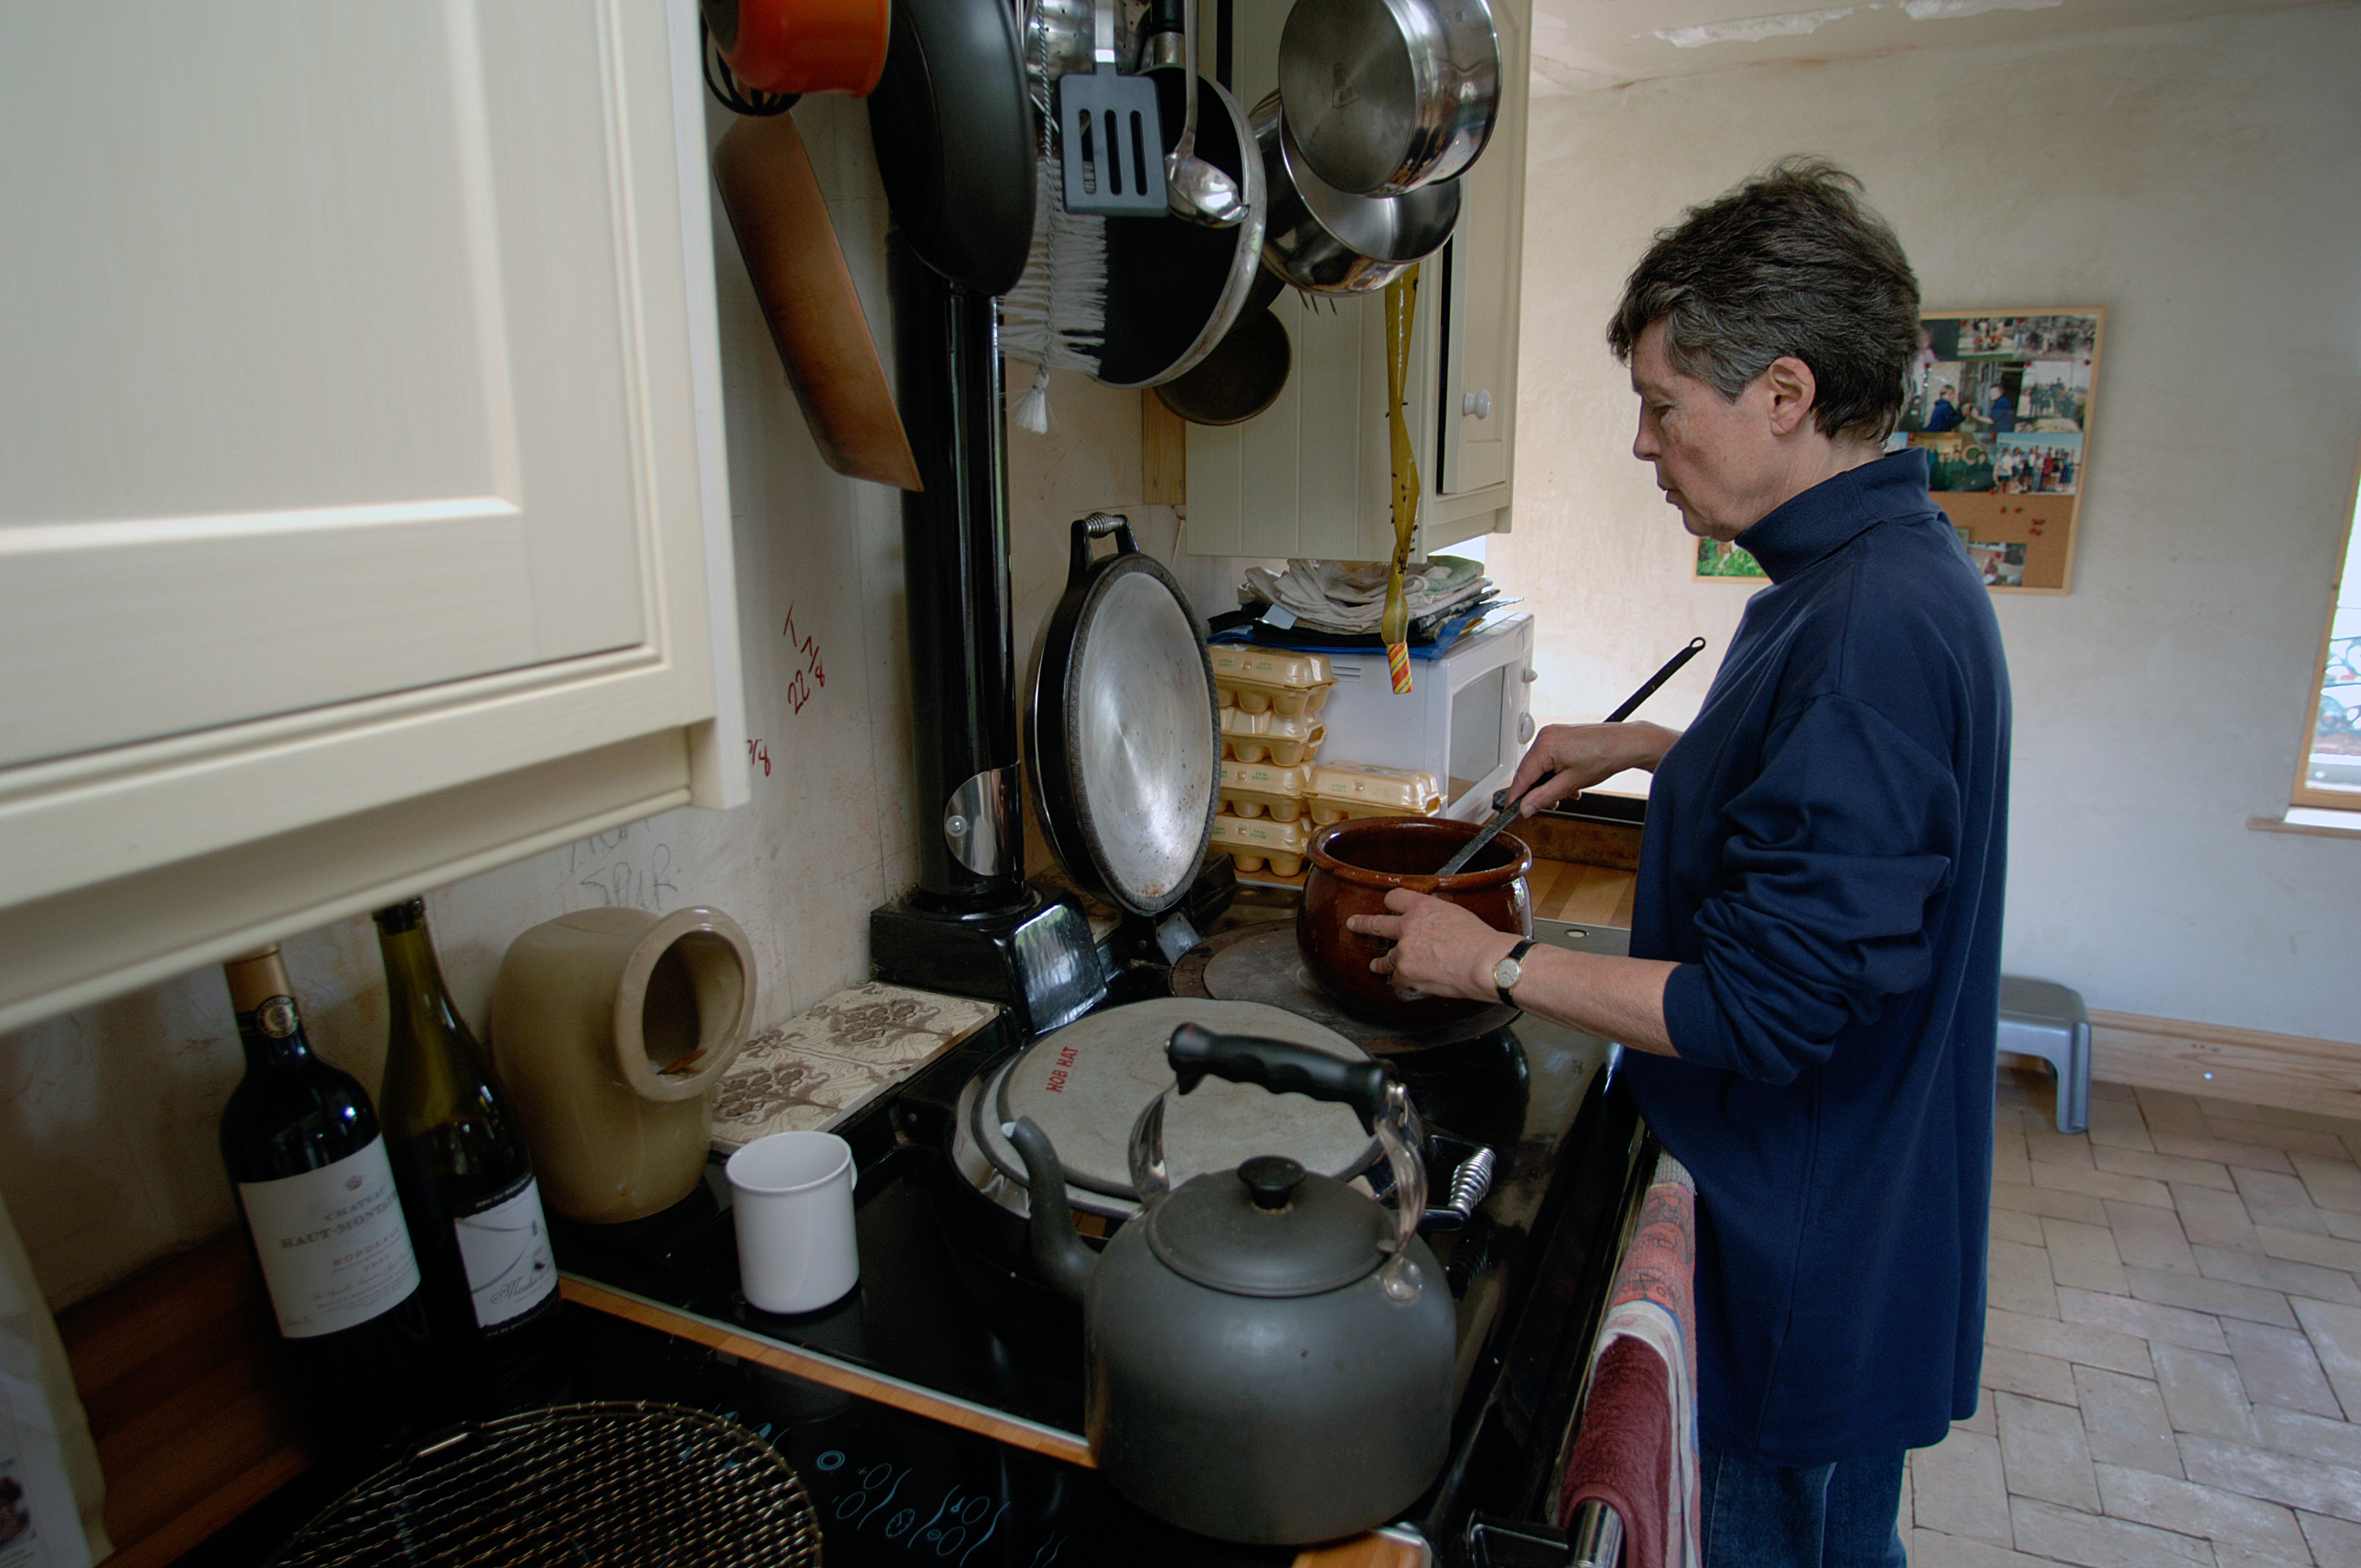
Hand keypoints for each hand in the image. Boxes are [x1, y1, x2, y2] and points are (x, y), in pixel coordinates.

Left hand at [1345, 889, 1517, 1001]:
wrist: (1485, 963)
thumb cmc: (1481, 941)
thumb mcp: (1457, 915)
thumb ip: (1437, 918)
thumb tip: (1433, 925)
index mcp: (1422, 907)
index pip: (1395, 898)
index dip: (1391, 903)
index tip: (1387, 905)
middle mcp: (1408, 926)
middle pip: (1376, 923)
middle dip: (1362, 924)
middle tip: (1354, 924)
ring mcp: (1404, 951)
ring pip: (1384, 957)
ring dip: (1380, 962)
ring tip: (1374, 965)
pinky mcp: (1406, 973)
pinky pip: (1397, 979)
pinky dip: (1402, 982)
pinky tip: (1404, 983)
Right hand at [1505, 721, 1680, 813]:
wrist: (1626, 744)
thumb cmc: (1605, 756)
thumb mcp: (1570, 784)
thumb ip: (1544, 797)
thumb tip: (1526, 808)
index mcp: (1545, 745)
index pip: (1521, 776)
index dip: (1516, 796)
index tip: (1512, 810)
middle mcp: (1546, 736)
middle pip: (1529, 771)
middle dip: (1536, 791)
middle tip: (1543, 806)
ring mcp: (1553, 734)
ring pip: (1540, 766)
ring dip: (1548, 784)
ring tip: (1563, 795)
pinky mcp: (1561, 736)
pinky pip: (1550, 758)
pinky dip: (1555, 774)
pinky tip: (1568, 785)